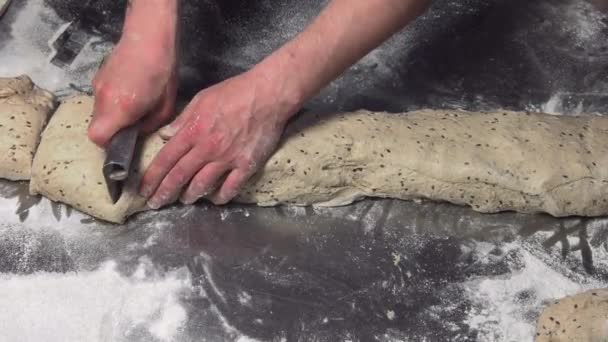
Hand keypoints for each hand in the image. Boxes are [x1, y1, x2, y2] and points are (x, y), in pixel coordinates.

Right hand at [88, 28, 177, 145]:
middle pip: (96, 126)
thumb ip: (148, 126)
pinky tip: (129, 91)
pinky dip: (111, 101)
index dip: (109, 143)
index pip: (97, 137)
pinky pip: (101, 98)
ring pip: (98, 112)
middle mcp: (103, 99)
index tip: (124, 139)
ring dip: (112, 114)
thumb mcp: (164, 107)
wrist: (148, 37)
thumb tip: (137, 132)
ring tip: (133, 104)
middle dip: (112, 129)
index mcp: (120, 108)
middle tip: (131, 123)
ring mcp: (97, 87)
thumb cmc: (162, 72)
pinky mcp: (97, 77)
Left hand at [141, 69, 300, 207]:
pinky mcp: (246, 165)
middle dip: (164, 193)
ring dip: (190, 196)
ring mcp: (227, 159)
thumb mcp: (202, 99)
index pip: (166, 159)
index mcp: (193, 131)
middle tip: (156, 203)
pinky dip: (220, 196)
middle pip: (180, 176)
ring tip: (184, 200)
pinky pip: (230, 187)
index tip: (144, 189)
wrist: (268, 95)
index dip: (152, 177)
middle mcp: (207, 148)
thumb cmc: (235, 92)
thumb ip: (182, 120)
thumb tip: (165, 136)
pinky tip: (215, 199)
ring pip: (202, 185)